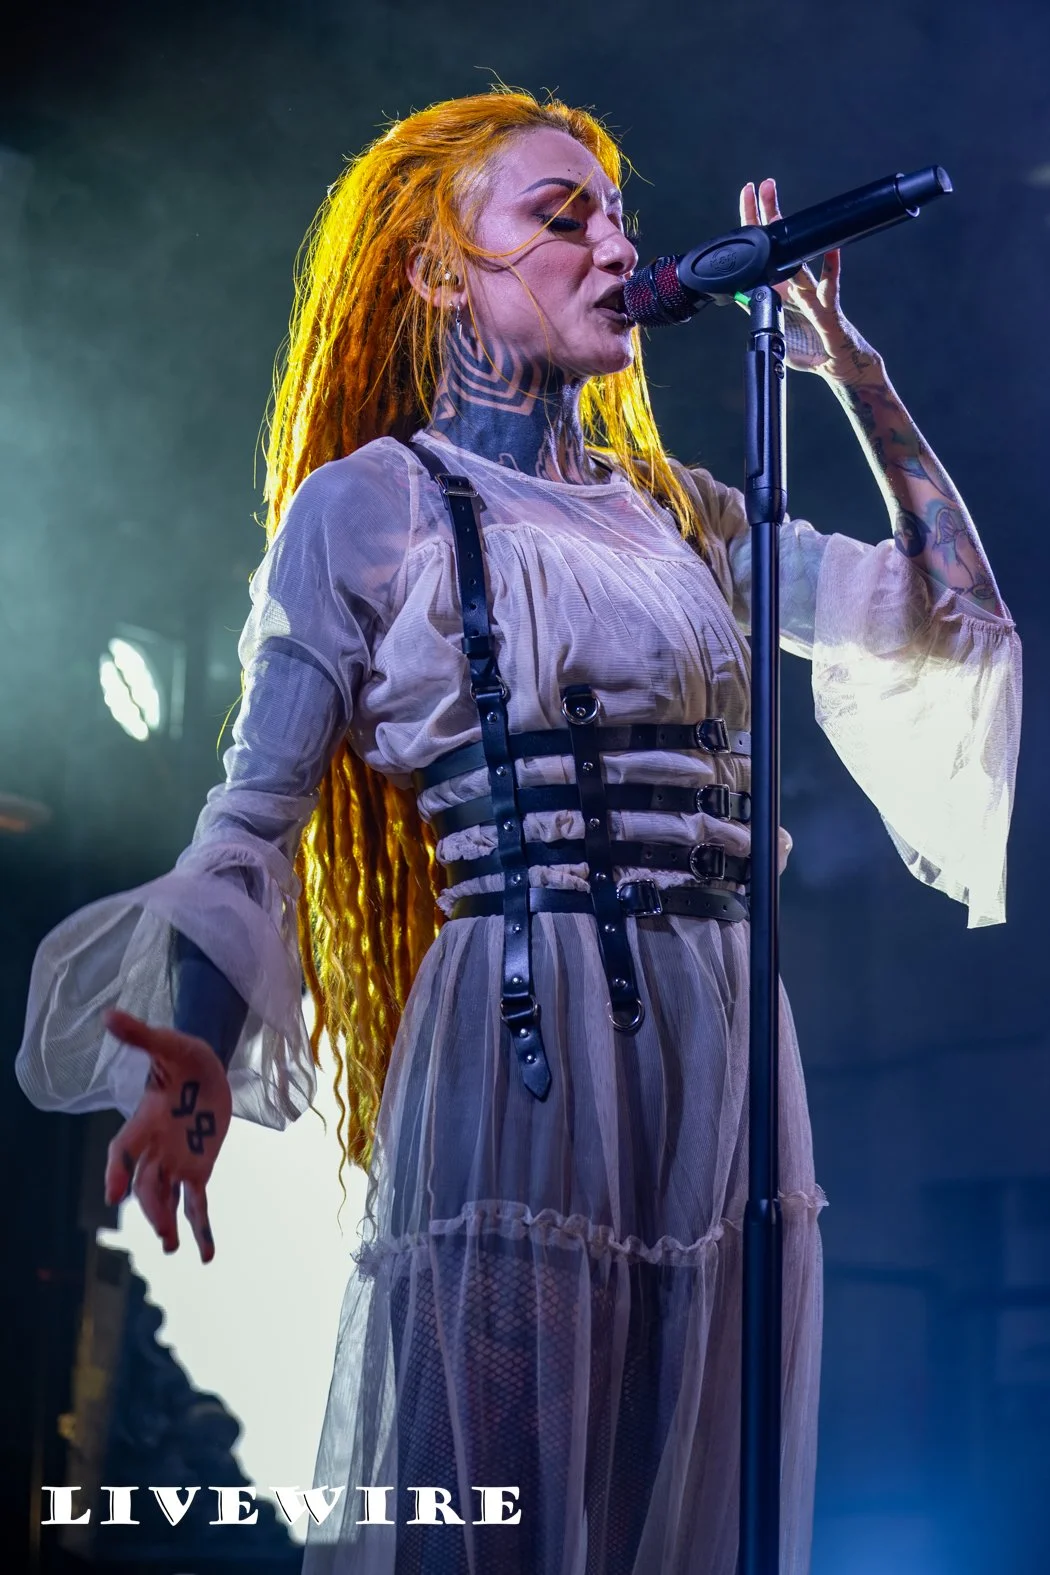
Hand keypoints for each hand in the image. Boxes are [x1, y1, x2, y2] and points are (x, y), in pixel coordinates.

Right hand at [103, 1009, 232, 1262]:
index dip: (119, 1170)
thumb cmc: (182, 1054)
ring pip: (166, 1198)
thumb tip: (109, 1014)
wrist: (205, 1067)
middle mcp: (156, 1148)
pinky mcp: (198, 1169)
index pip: (124, 1150)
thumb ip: (140, 1035)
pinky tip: (206, 1255)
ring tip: (170, 1246)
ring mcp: (176, 1161)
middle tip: (161, 1231)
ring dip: (167, 1222)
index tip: (114, 1191)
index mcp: (144, 1121)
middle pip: (147, 1183)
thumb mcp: (167, 1043)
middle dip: (151, 1206)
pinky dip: (201, 1228)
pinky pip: (196, 1203)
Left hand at [739, 177, 883, 385]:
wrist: (835, 364)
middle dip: (771, 214)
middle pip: (780, 244)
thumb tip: (734, 291)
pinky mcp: (827, 309)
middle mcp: (794, 284)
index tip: (748, 194)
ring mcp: (811, 293)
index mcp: (778, 287)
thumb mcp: (773, 325)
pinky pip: (829, 287)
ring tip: (781, 215)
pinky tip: (832, 253)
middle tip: (766, 185)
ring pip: (798, 260)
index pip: (762, 250)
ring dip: (791, 238)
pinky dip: (831, 270)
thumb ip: (756, 308)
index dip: (753, 223)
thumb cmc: (807, 347)